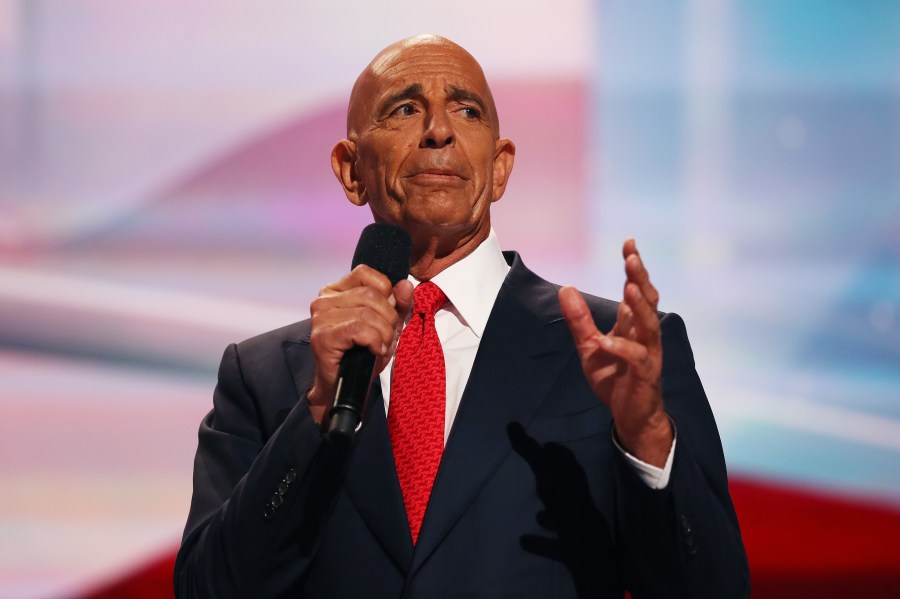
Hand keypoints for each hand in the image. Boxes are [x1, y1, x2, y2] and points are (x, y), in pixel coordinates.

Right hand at [307, 266, 413, 423]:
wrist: (345, 387)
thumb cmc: (363, 354)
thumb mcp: (387, 325)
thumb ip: (399, 303)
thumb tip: (406, 284)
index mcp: (336, 290)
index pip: (367, 274)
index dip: (386, 293)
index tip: (388, 315)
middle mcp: (324, 300)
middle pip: (371, 296)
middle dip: (389, 319)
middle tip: (388, 338)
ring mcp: (320, 318)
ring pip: (367, 314)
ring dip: (384, 334)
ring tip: (381, 346)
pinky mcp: (323, 337)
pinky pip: (359, 330)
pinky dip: (375, 341)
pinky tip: (375, 351)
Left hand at [558, 239, 671, 466]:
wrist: (629, 415)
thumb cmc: (614, 378)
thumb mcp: (589, 346)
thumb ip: (579, 319)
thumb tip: (565, 288)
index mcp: (633, 325)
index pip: (636, 290)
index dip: (634, 267)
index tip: (629, 243)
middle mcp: (645, 335)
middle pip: (648, 301)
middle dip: (640, 278)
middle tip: (632, 258)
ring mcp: (648, 354)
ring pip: (650, 326)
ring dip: (640, 307)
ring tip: (629, 288)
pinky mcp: (645, 375)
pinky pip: (637, 358)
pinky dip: (621, 349)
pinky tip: (606, 342)